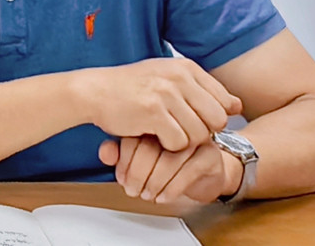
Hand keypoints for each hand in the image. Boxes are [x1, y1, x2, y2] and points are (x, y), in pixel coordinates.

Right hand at [84, 58, 241, 151]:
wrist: (95, 90)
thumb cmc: (132, 87)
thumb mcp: (170, 78)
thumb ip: (204, 91)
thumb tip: (238, 105)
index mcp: (187, 68)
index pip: (224, 102)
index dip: (212, 118)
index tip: (193, 120)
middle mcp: (180, 77)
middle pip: (217, 120)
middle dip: (203, 132)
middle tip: (181, 131)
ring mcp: (166, 94)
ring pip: (199, 134)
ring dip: (184, 141)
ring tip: (165, 132)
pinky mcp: (153, 112)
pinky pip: (178, 142)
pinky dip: (168, 146)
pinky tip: (153, 136)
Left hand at [99, 136, 231, 203]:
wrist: (205, 172)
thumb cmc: (169, 161)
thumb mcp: (139, 157)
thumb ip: (119, 152)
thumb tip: (105, 152)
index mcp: (154, 117)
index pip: (133, 137)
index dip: (124, 162)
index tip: (122, 179)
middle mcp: (175, 124)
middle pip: (149, 148)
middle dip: (137, 176)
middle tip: (133, 190)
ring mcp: (194, 138)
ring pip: (168, 161)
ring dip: (154, 184)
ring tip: (147, 194)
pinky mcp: (210, 155)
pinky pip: (188, 171)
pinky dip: (171, 188)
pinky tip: (163, 196)